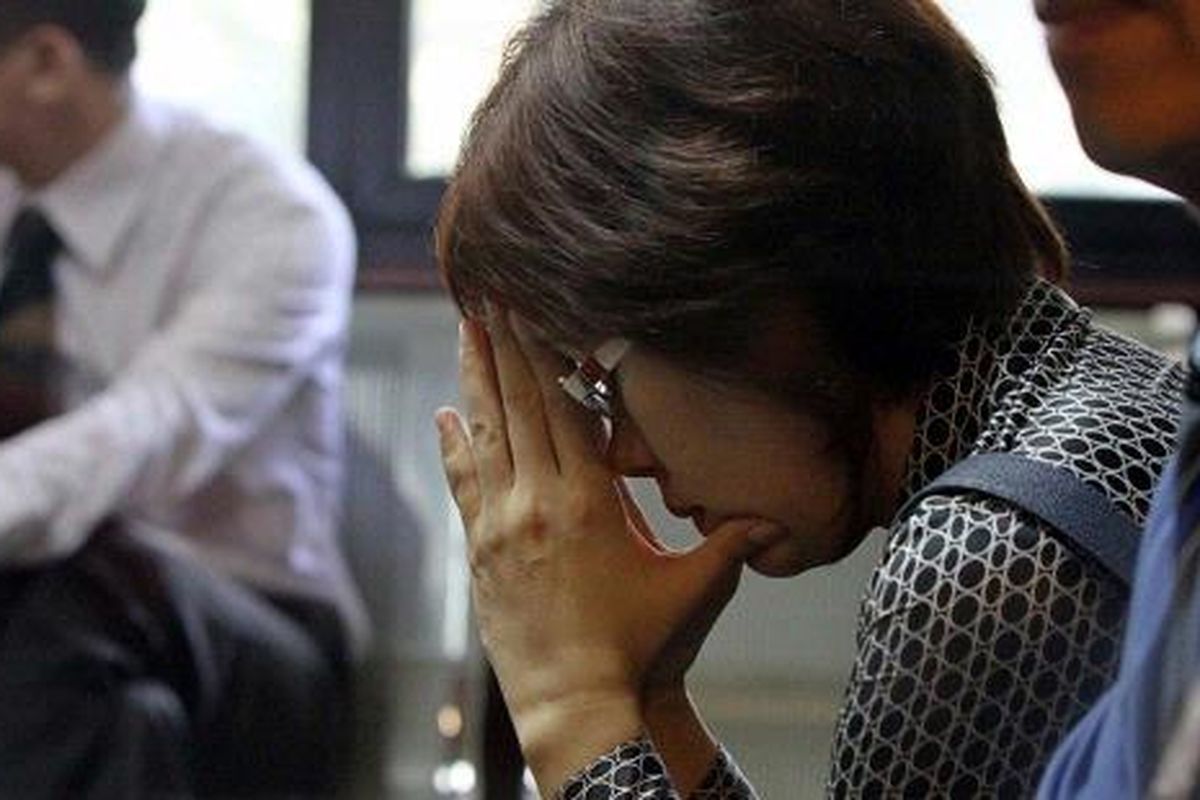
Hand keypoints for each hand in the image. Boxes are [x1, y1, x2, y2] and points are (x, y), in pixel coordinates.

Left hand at [436, 311, 759, 785]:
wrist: (576, 705)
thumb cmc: (641, 649)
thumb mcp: (695, 590)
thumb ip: (732, 545)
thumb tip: (777, 519)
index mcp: (589, 501)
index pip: (562, 408)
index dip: (544, 353)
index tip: (530, 308)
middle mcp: (538, 502)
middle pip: (517, 407)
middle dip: (504, 346)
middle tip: (489, 295)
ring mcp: (502, 526)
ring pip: (484, 436)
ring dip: (474, 381)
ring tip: (465, 332)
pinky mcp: (482, 553)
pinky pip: (463, 485)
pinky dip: (454, 447)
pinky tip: (445, 416)